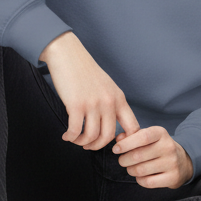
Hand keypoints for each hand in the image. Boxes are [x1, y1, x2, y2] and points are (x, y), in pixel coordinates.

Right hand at [39, 32, 140, 149]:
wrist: (68, 55)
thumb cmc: (86, 72)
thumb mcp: (107, 86)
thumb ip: (112, 104)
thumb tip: (111, 127)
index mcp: (119, 98)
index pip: (133, 127)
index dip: (128, 142)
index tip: (114, 145)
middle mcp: (109, 102)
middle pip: (109, 136)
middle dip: (97, 146)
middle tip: (87, 145)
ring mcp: (93, 104)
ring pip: (92, 136)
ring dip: (82, 142)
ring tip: (75, 140)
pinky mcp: (76, 105)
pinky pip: (75, 130)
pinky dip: (70, 137)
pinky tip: (66, 136)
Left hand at [112, 126, 193, 188]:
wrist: (183, 162)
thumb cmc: (158, 148)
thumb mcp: (148, 137)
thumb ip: (132, 136)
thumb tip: (118, 138)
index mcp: (161, 133)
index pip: (142, 137)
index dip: (126, 144)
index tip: (116, 149)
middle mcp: (169, 147)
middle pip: (138, 155)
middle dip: (124, 160)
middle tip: (123, 160)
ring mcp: (172, 163)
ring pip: (141, 170)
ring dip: (131, 170)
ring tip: (132, 168)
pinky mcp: (173, 177)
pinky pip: (147, 182)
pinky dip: (140, 180)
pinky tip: (141, 176)